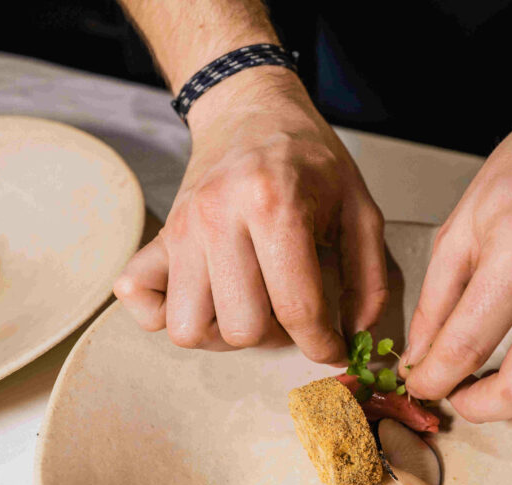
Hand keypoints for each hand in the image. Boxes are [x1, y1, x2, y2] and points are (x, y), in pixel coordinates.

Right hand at [114, 67, 386, 362]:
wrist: (249, 108)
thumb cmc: (307, 159)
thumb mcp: (359, 207)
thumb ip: (370, 275)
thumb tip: (357, 334)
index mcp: (274, 205)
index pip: (296, 309)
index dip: (322, 345)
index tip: (330, 349)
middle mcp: (218, 218)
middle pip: (241, 329)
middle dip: (274, 337)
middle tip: (288, 312)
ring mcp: (180, 229)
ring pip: (190, 329)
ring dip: (223, 334)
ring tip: (247, 307)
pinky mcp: (159, 237)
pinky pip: (141, 304)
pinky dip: (167, 315)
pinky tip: (203, 298)